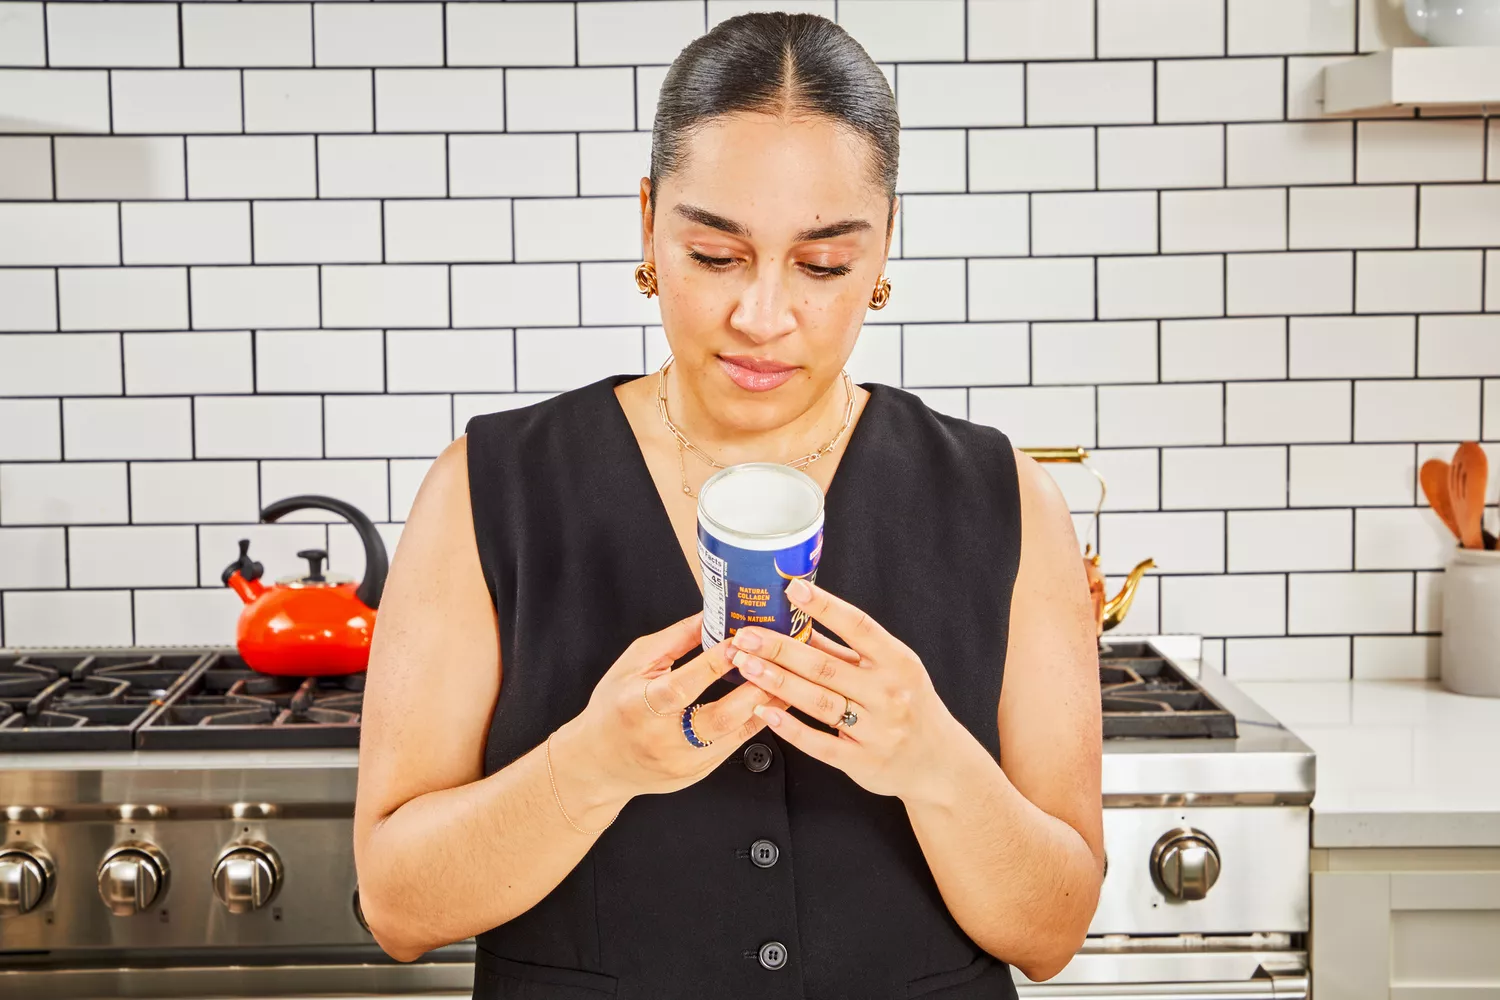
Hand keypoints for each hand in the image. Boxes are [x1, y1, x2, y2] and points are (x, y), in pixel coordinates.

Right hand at [558, 612, 787, 814]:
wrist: (600, 763)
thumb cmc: (614, 708)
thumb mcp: (633, 664)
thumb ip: (675, 640)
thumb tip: (711, 614)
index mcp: (639, 706)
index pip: (682, 686)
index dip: (714, 664)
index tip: (740, 642)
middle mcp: (662, 738)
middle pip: (717, 718)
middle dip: (753, 689)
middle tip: (777, 664)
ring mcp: (683, 761)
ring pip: (734, 736)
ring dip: (765, 706)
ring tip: (787, 682)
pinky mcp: (698, 773)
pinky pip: (735, 746)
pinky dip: (756, 722)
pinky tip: (772, 703)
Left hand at [727, 579, 966, 801]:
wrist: (940, 762)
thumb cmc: (910, 706)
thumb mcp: (890, 670)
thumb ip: (845, 651)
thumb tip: (800, 624)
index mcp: (897, 662)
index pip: (858, 626)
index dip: (825, 606)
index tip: (793, 588)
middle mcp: (889, 693)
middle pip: (826, 666)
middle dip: (780, 649)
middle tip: (746, 636)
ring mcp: (877, 729)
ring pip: (819, 701)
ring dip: (778, 682)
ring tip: (746, 666)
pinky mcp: (863, 761)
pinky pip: (820, 743)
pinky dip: (791, 727)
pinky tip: (765, 712)